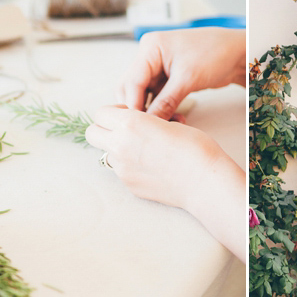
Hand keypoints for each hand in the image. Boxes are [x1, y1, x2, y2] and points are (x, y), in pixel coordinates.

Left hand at [84, 105, 245, 261]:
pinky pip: (120, 170)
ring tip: (144, 149)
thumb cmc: (194, 148)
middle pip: (92, 133)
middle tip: (125, 130)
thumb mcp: (167, 122)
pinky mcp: (129, 185)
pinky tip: (152, 165)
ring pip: (106, 152)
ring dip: (117, 147)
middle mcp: (120, 145)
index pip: (101, 112)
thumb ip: (142, 122)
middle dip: (104, 129)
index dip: (114, 112)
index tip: (130, 114)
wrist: (205, 181)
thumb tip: (133, 123)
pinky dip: (129, 164)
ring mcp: (122, 168)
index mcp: (131, 123)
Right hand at [116, 27, 245, 119]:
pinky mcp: (168, 78)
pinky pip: (157, 97)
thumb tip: (150, 123)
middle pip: (132, 88)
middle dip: (140, 108)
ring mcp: (158, 67)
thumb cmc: (216, 53)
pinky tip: (175, 119)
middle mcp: (150, 55)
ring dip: (153, 111)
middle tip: (151, 128)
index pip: (132, 80)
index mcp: (150, 47)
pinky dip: (163, 109)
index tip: (138, 125)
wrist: (238, 52)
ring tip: (169, 124)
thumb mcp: (188, 79)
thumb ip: (166, 101)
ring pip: (144, 95)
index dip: (133, 105)